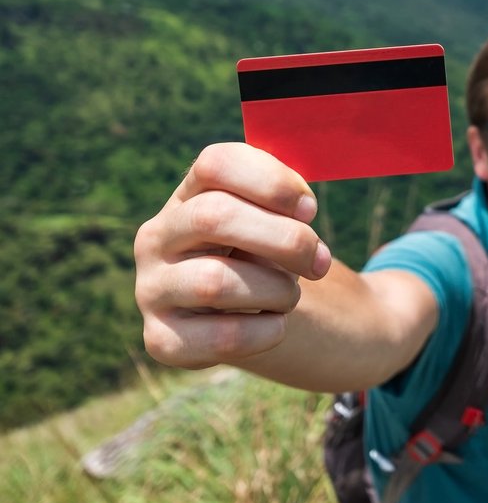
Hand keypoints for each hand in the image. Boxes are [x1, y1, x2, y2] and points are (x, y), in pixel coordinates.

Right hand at [133, 143, 331, 368]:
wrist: (248, 313)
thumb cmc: (264, 252)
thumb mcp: (275, 218)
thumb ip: (287, 202)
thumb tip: (301, 210)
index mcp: (188, 195)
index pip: (215, 163)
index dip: (272, 182)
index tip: (310, 209)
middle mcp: (157, 236)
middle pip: (213, 217)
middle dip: (284, 240)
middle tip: (320, 262)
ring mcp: (151, 288)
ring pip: (214, 281)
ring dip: (276, 290)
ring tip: (289, 296)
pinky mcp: (161, 339)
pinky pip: (221, 336)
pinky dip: (266, 331)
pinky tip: (275, 326)